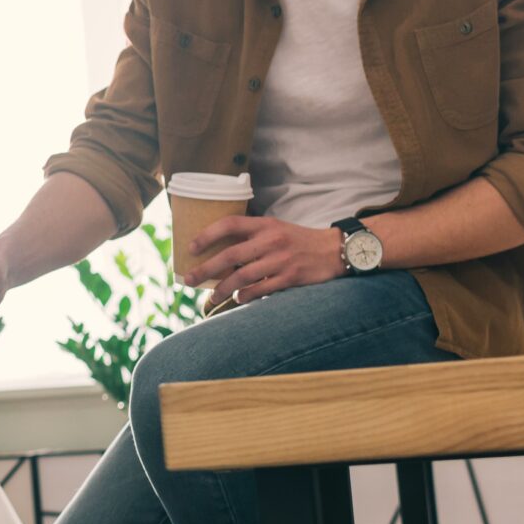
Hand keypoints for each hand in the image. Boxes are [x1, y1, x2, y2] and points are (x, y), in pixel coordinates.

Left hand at [185, 215, 343, 308]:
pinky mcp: (290, 277)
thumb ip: (251, 235)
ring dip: (222, 289)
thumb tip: (218, 249)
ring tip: (211, 297)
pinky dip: (246, 296)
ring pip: (242, 277)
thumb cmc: (298, 240)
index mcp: (264, 224)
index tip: (190, 248)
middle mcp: (271, 240)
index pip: (229, 224)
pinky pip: (261, 289)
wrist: (335, 250)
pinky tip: (237, 299)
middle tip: (189, 280)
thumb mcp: (275, 228)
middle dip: (205, 269)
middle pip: (230, 255)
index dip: (207, 235)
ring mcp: (280, 260)